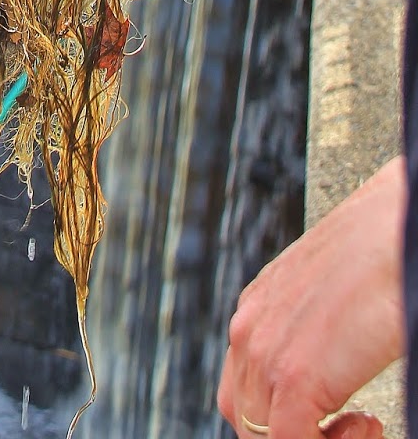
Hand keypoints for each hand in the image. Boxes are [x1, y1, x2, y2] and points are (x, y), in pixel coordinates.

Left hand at [217, 156, 405, 438]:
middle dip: (293, 434)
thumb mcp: (328, 296)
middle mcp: (249, 328)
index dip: (284, 417)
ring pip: (261, 435)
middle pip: (246, 416)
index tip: (335, 414)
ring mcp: (265, 351)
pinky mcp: (294, 376)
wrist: (402, 229)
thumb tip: (328, 363)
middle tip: (347, 427)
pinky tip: (369, 423)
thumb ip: (312, 330)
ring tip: (361, 426)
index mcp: (257, 309)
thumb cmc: (380, 254)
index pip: (246, 389)